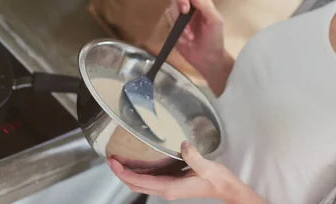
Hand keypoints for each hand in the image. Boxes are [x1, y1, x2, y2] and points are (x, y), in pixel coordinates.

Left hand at [108, 142, 265, 203]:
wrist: (225, 188)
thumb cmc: (217, 179)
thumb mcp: (206, 167)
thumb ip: (193, 157)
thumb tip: (183, 145)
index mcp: (171, 187)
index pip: (140, 182)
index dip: (123, 173)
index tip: (113, 162)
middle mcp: (166, 190)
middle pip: (136, 185)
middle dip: (121, 173)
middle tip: (110, 158)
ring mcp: (168, 188)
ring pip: (141, 184)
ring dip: (128, 174)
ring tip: (119, 159)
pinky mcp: (172, 183)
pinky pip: (149, 180)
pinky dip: (139, 173)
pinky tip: (137, 162)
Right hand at [164, 0, 232, 95]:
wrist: (207, 59)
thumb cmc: (214, 39)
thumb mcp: (215, 21)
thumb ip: (205, 6)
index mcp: (200, 3)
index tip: (185, 10)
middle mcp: (189, 8)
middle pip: (175, 0)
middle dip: (178, 14)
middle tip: (186, 27)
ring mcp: (180, 18)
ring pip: (169, 11)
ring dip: (178, 25)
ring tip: (189, 36)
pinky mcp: (173, 28)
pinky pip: (167, 24)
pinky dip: (175, 32)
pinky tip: (184, 39)